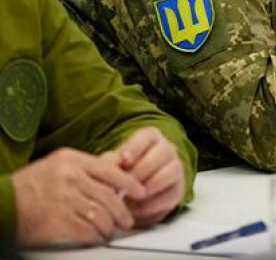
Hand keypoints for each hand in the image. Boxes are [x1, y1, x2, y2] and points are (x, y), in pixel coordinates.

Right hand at [12, 148, 145, 245]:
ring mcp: (65, 199)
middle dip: (122, 211)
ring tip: (110, 230)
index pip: (110, 170)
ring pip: (101, 214)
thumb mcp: (57, 165)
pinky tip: (96, 237)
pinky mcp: (59, 221)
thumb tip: (117, 168)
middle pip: (109, 196)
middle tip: (127, 219)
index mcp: (72, 160)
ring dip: (110, 226)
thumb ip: (86, 167)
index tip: (139, 191)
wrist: (3, 204)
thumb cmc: (29, 186)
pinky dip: (95, 236)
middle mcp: (70, 177)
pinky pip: (88, 230)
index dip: (129, 182)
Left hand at [111, 127, 185, 226]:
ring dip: (150, 186)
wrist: (134, 192)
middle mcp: (168, 149)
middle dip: (142, 170)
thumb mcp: (114, 163)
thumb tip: (109, 163)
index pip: (147, 136)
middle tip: (126, 184)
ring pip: (171, 172)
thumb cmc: (122, 171)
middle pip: (163, 152)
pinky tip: (136, 210)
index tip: (124, 161)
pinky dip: (153, 204)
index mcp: (151, 137)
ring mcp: (176, 168)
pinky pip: (171, 194)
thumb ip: (111, 161)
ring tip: (131, 197)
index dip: (135, 148)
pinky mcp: (179, 189)